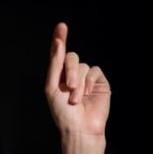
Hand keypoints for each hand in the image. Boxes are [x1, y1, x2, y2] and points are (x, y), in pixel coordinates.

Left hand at [45, 22, 110, 137]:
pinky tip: (87, 94)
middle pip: (71, 57)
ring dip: (78, 83)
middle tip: (69, 87)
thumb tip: (59, 42)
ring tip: (76, 99)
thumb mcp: (52, 87)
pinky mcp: (100, 82)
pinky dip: (89, 82)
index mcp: (59, 74)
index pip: (59, 53)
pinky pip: (94, 71)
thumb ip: (55, 65)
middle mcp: (73, 73)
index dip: (60, 38)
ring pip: (82, 66)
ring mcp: (87, 77)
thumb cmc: (63, 112)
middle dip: (69, 71)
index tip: (61, 26)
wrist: (80, 127)